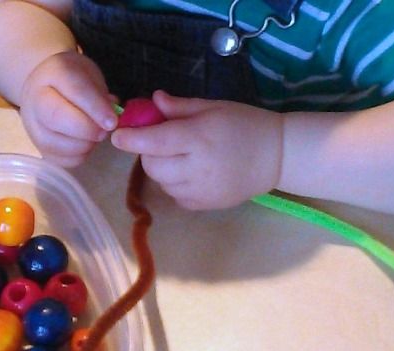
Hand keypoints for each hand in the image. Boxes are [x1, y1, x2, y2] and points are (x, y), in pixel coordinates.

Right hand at [19, 51, 117, 166]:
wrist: (49, 88)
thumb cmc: (75, 81)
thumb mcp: (91, 77)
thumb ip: (101, 95)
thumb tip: (113, 114)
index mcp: (53, 73)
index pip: (75, 90)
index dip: (96, 108)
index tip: (112, 122)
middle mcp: (36, 99)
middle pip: (57, 118)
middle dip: (87, 129)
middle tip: (105, 132)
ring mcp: (33, 126)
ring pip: (57, 144)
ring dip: (84, 145)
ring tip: (95, 136)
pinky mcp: (39, 148)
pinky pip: (60, 160)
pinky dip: (79, 156)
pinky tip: (85, 144)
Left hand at [111, 91, 283, 209]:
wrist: (276, 157)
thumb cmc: (245, 125)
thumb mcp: (213, 108)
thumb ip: (180, 107)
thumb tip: (152, 101)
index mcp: (198, 138)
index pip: (154, 142)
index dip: (131, 139)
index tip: (118, 135)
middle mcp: (196, 168)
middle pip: (152, 165)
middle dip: (148, 152)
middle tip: (161, 141)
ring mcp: (200, 191)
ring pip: (161, 182)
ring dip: (161, 169)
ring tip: (180, 157)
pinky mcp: (204, 205)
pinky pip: (174, 196)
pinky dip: (174, 184)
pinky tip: (191, 173)